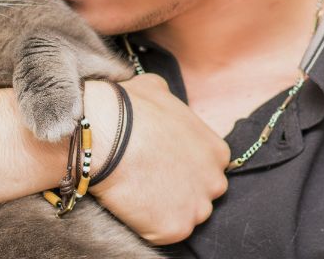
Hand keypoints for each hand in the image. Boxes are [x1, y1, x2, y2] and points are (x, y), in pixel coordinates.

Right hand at [85, 74, 228, 244]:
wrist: (106, 133)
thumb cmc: (130, 108)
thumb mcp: (158, 90)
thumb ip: (170, 103)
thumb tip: (161, 97)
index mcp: (217, 152)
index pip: (208, 168)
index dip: (184, 169)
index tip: (162, 166)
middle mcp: (215, 182)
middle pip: (201, 195)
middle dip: (181, 192)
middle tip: (150, 182)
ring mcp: (196, 209)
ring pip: (184, 217)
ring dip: (165, 210)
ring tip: (138, 194)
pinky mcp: (174, 229)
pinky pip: (161, 234)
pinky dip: (146, 226)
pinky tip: (131, 206)